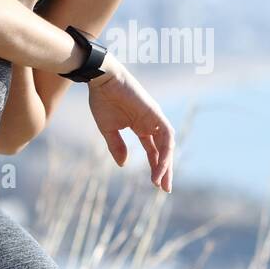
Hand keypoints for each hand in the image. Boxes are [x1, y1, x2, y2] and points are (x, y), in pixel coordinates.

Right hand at [86, 63, 174, 192]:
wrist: (102, 79)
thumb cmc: (102, 100)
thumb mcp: (108, 129)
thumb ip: (116, 146)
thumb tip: (123, 165)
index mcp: (140, 127)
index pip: (153, 150)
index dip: (155, 166)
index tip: (155, 184)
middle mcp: (150, 123)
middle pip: (163, 150)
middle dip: (164, 170)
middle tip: (165, 189)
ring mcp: (154, 118)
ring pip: (167, 145)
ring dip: (166, 164)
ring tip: (161, 182)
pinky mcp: (155, 113)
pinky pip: (166, 136)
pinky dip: (165, 152)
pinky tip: (161, 166)